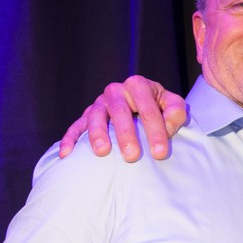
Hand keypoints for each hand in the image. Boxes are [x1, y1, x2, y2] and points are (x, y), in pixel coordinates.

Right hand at [58, 76, 187, 160]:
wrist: (141, 103)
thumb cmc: (159, 106)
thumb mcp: (172, 104)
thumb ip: (176, 111)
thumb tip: (169, 124)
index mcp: (138, 85)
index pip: (148, 109)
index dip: (155, 131)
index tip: (160, 153)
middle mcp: (116, 91)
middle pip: (120, 111)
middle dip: (126, 134)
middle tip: (132, 157)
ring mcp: (99, 103)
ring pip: (95, 116)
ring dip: (97, 134)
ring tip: (102, 152)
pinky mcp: (86, 115)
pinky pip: (76, 126)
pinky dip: (70, 139)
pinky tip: (67, 154)